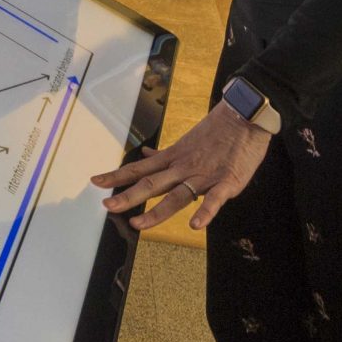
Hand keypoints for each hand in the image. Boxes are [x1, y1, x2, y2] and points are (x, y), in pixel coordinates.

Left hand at [93, 105, 272, 232]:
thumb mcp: (185, 141)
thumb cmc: (217, 131)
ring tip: (138, 224)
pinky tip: (195, 225)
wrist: (245, 116)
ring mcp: (204, 176)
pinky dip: (205, 212)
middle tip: (107, 206)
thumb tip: (146, 152)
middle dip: (128, 196)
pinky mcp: (227, 182)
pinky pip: (214, 199)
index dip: (117, 176)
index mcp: (173, 158)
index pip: (140, 169)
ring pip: (177, 195)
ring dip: (156, 211)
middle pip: (151, 183)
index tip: (96, 182)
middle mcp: (183, 167)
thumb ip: (165, 153)